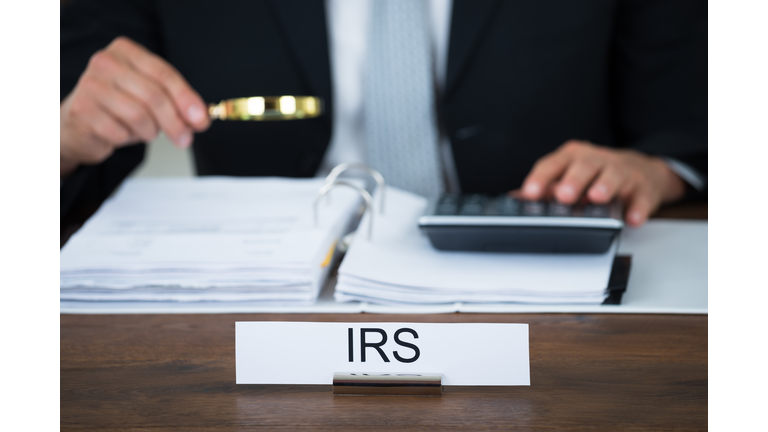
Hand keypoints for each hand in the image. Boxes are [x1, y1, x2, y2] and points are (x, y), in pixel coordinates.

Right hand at [60, 36, 209, 176]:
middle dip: (175, 122)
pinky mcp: (82, 110)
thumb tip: (199, 118)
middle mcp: (105, 63)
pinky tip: (123, 133)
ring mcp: (90, 85)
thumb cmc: (116, 107)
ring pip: (139, 115)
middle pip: (154, 96)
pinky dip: (129, 138)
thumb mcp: (148, 98)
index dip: (186, 99)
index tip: (201, 119)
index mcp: (126, 51)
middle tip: (185, 139)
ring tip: (148, 132)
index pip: (164, 74)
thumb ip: (175, 103)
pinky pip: (119, 131)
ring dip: (150, 131)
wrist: (77, 124)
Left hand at [520, 140, 685, 226]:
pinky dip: (638, 208)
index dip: (541, 178)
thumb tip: (515, 199)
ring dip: (605, 186)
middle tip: (563, 195)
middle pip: (584, 166)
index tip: (531, 193)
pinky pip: (642, 197)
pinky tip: (632, 218)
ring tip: (597, 198)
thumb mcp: (568, 176)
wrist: (642, 170)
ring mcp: (622, 172)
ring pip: (614, 175)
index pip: (554, 164)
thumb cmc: (596, 174)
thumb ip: (545, 187)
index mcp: (573, 158)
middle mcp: (597, 160)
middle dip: (573, 180)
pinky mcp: (644, 188)